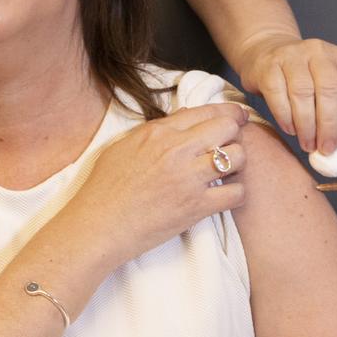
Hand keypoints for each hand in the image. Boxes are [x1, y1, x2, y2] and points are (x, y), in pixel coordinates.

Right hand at [63, 103, 249, 268]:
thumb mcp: (124, 146)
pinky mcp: (196, 207)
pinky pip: (236, 193)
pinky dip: (237, 193)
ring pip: (238, 157)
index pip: (206, 110)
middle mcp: (177, 150)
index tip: (238, 116)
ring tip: (228, 171)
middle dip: (235, 134)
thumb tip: (185, 115)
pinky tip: (226, 195)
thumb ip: (156, 129)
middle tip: (233, 144)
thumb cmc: (104, 188)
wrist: (98, 226)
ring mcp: (188, 178)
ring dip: (238, 163)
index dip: (229, 112)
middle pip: (228, 127)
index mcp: (159, 132)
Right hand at [236, 31, 336, 154]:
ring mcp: (292, 55)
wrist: (265, 54)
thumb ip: (334, 113)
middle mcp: (318, 52)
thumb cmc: (298, 77)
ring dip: (306, 125)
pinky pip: (278, 94)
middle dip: (328, 125)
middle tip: (323, 148)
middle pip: (329, 90)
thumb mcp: (323, 87)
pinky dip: (285, 117)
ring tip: (306, 142)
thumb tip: (336, 144)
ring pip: (303, 93)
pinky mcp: (269, 65)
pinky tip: (289, 128)